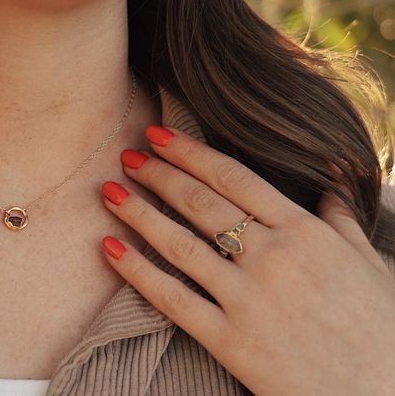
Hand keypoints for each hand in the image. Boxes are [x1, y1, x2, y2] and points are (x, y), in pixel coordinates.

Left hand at [99, 125, 394, 394]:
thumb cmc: (379, 330)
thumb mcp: (370, 263)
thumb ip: (343, 219)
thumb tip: (332, 181)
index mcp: (306, 232)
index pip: (234, 177)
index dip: (190, 152)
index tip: (158, 135)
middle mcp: (273, 258)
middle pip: (200, 202)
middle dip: (158, 174)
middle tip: (126, 155)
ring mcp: (248, 299)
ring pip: (179, 243)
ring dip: (138, 213)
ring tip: (109, 192)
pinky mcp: (230, 340)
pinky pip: (173, 299)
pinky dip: (137, 272)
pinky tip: (110, 249)